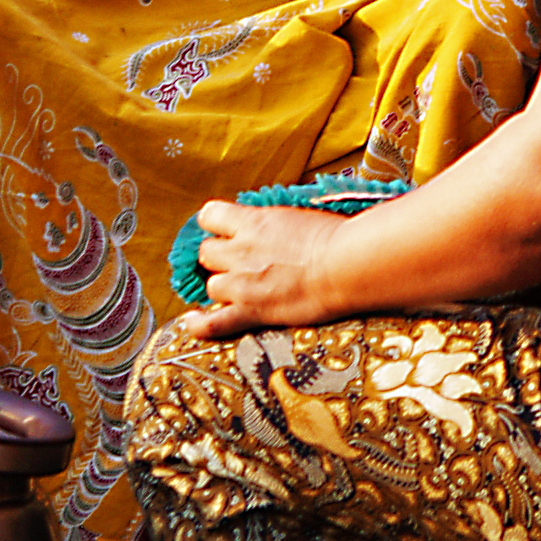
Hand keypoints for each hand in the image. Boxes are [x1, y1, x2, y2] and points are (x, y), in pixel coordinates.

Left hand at [177, 199, 343, 338]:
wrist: (347, 265)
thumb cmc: (335, 237)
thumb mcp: (298, 216)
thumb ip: (273, 223)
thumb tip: (269, 226)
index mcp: (252, 222)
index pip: (209, 216)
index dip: (215, 225)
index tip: (224, 232)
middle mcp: (240, 250)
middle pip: (207, 253)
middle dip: (218, 258)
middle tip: (236, 264)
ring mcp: (242, 283)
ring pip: (211, 286)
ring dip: (222, 288)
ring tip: (239, 291)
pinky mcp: (252, 311)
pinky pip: (213, 322)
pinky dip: (200, 325)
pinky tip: (193, 323)